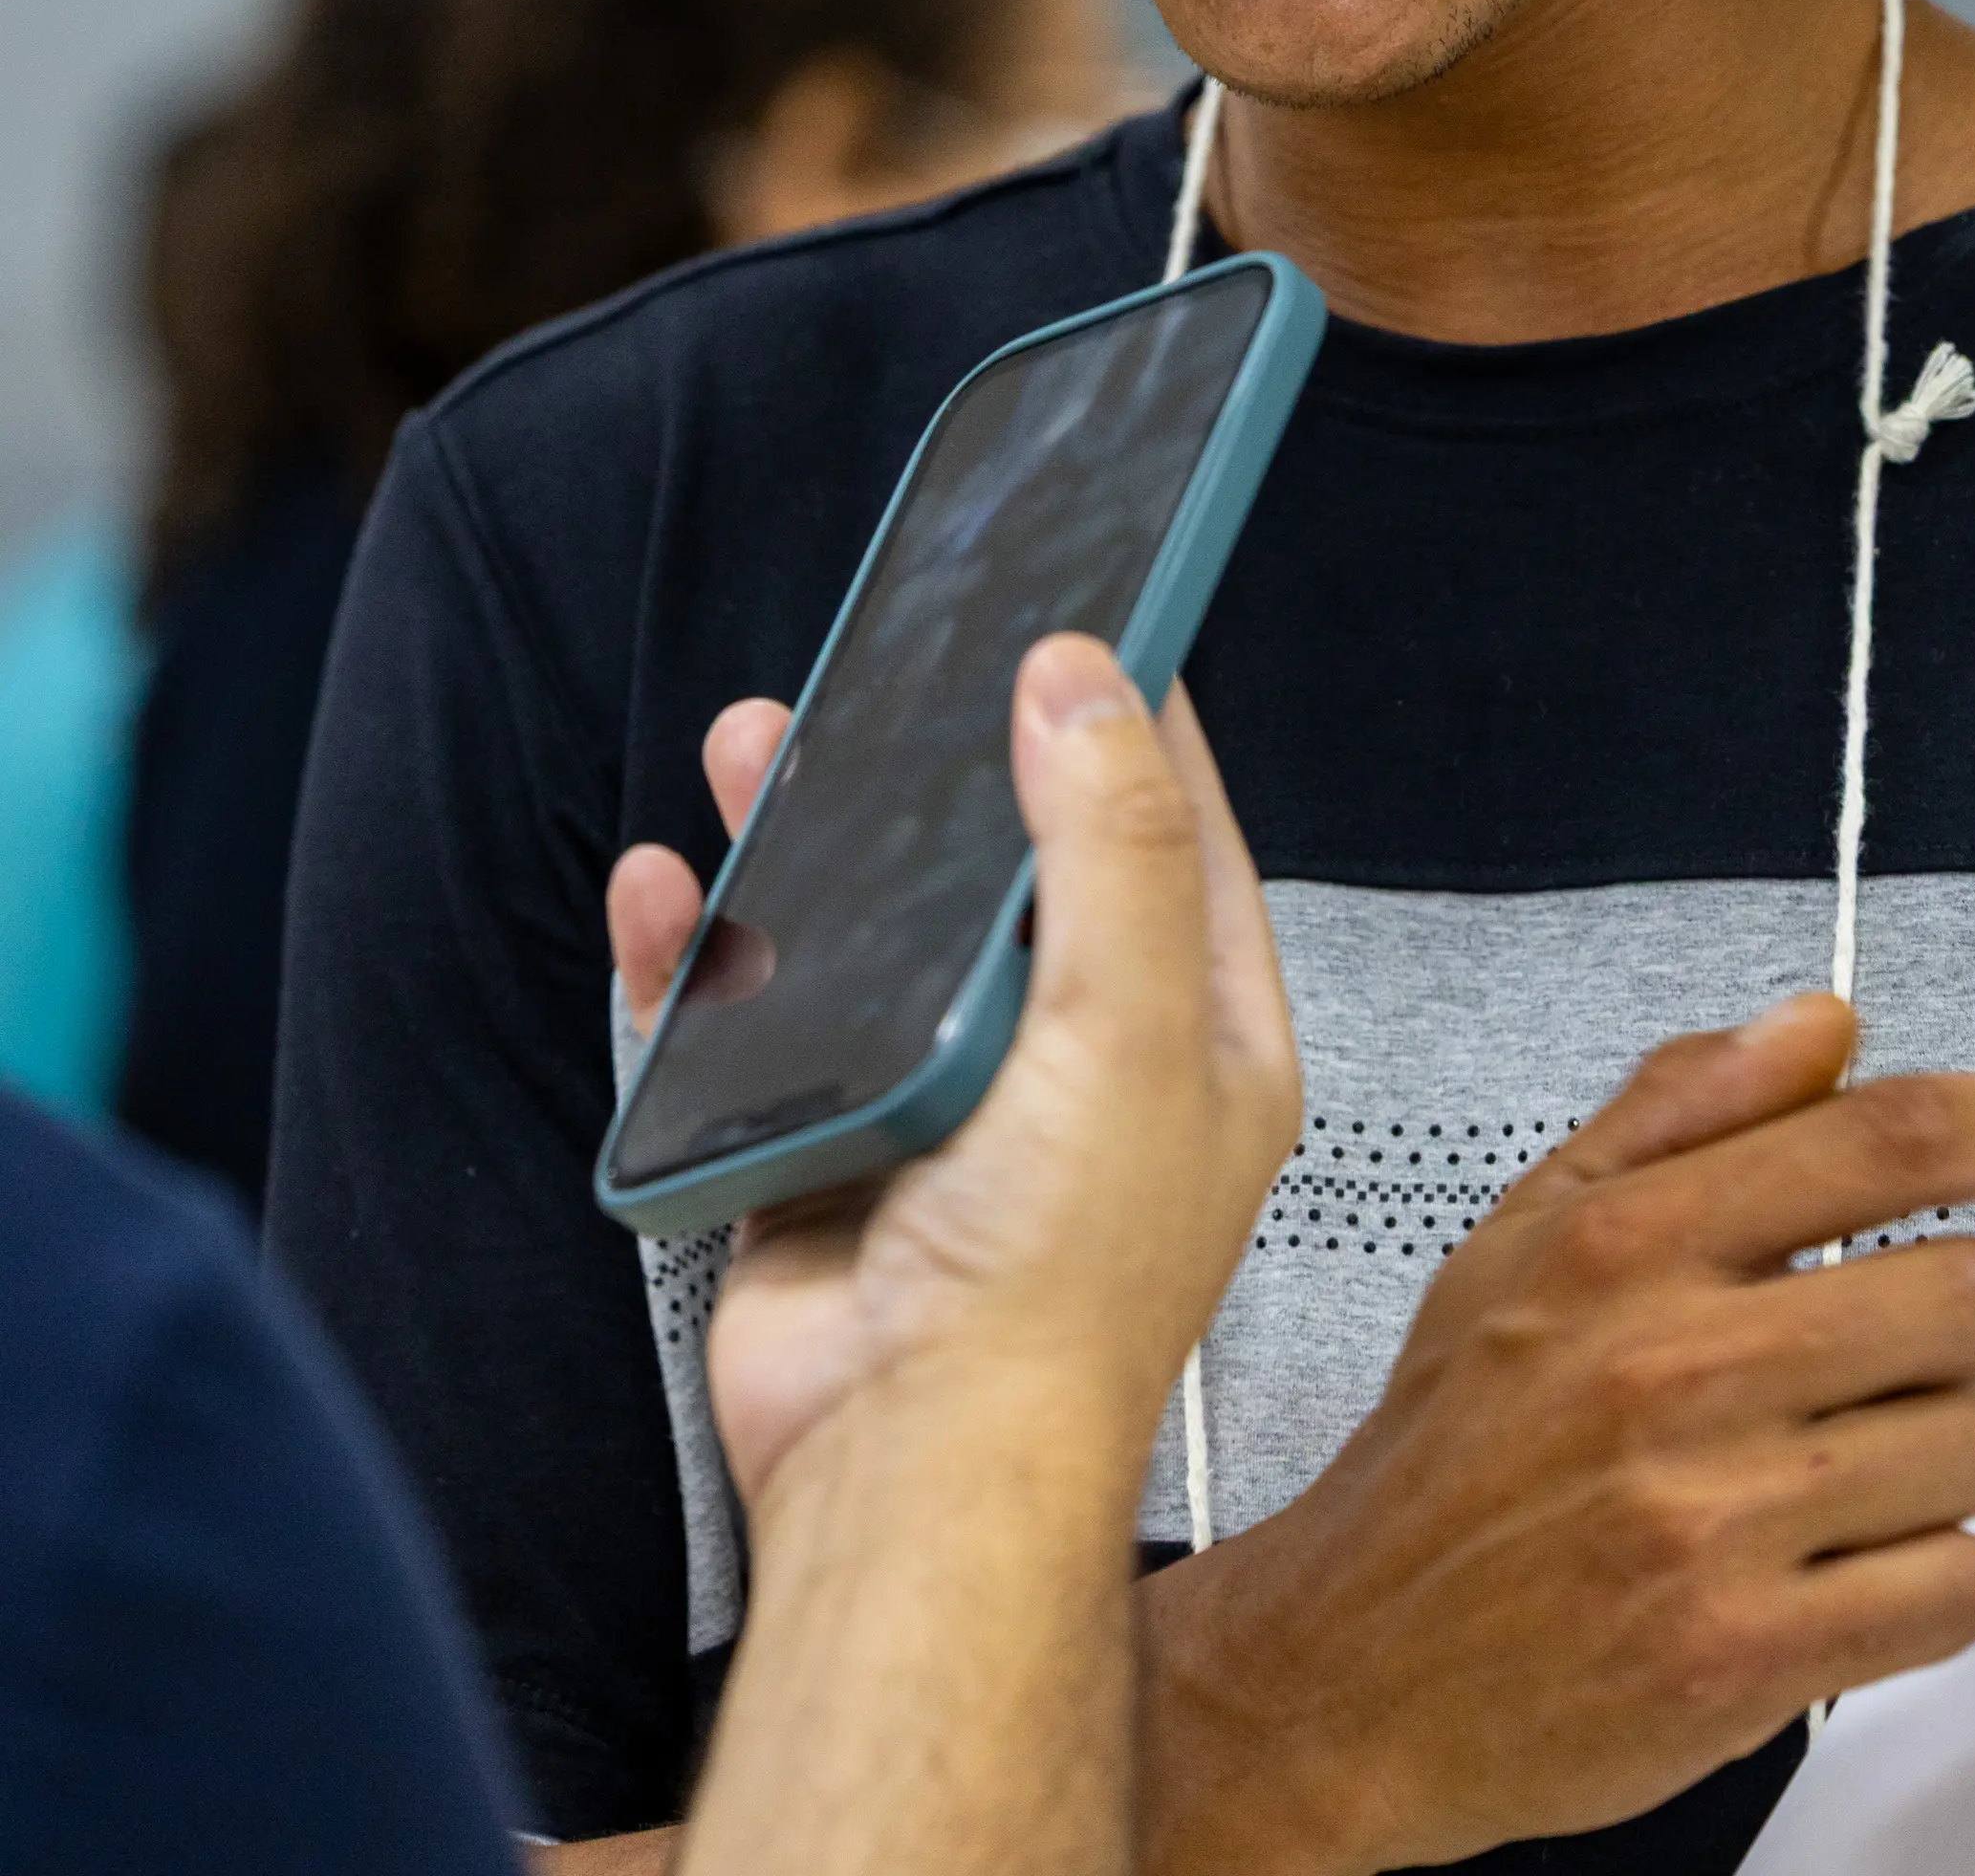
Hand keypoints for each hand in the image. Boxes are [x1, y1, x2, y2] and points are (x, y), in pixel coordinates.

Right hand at [607, 642, 1299, 1521]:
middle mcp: (1075, 1064)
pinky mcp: (824, 1154)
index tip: (1087, 616)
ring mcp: (943, 1109)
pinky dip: (701, 957)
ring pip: (867, 930)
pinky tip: (669, 895)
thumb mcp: (1126, 1029)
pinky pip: (753, 1026)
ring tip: (757, 748)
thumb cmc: (1050, 1295)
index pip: (1177, 830)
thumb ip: (1113, 846)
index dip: (1135, 719)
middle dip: (936, 766)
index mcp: (1192, 1036)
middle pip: (1002, 867)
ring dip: (806, 836)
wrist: (908, 1473)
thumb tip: (1086, 684)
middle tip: (882, 673)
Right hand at [1136, 1002, 1974, 1872]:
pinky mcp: (1753, 1651)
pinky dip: (1927, 1585)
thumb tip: (1826, 1024)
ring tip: (1819, 1482)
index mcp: (1628, 1236)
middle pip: (1971, 1294)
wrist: (1353, 1668)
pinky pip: (1959, 1588)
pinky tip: (1832, 1576)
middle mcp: (1676, 1357)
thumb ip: (1682, 1112)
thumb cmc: (1455, 1451)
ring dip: (1936, 1465)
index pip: (1892, 1133)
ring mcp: (1716, 1510)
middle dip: (1951, 1334)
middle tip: (1862, 1369)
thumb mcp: (1526, 1236)